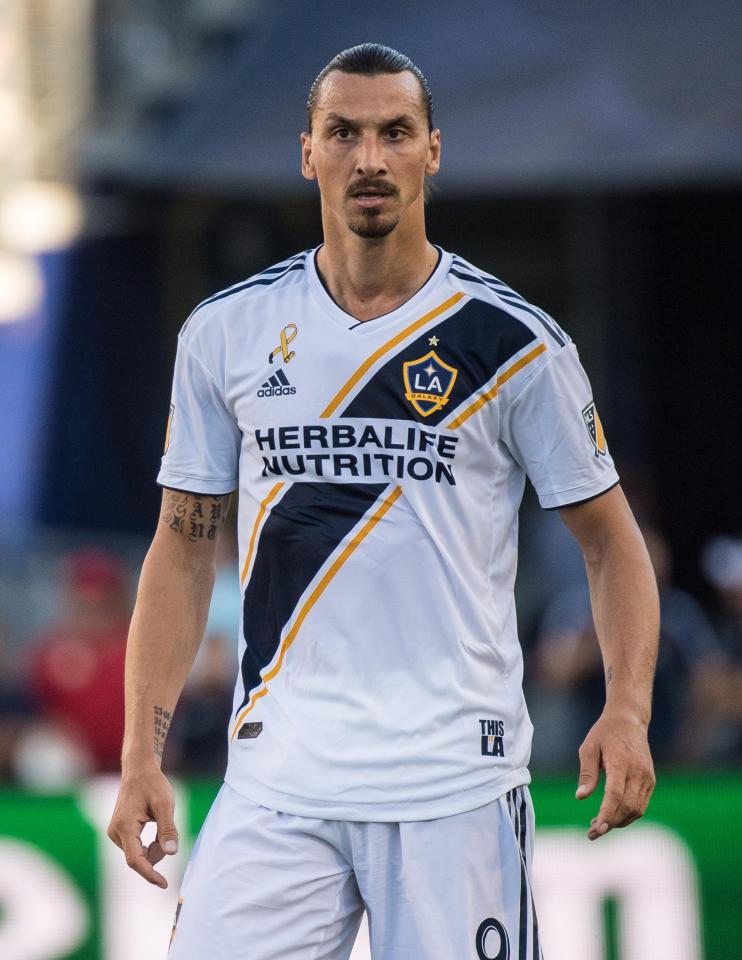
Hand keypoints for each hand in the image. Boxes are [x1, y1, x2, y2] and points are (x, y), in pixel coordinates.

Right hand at [107, 762, 179, 887]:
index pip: (136, 860)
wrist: (139, 770)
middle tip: (169, 830)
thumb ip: (168, 829)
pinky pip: (136, 847)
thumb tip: (171, 853)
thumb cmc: (153, 784)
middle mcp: (115, 832)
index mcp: (125, 826)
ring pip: (138, 854)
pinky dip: (149, 843)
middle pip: (139, 858)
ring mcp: (115, 833)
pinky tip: (153, 824)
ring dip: (154, 847)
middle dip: (157, 852)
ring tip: (160, 821)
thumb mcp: (165, 803)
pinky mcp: (119, 832)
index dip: (150, 874)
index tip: (164, 884)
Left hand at [575, 710, 654, 840]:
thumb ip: (587, 773)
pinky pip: (641, 805)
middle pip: (627, 806)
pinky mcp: (650, 781)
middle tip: (592, 833)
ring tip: (599, 826)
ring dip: (619, 822)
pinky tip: (612, 816)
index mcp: (621, 762)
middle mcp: (638, 772)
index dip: (607, 814)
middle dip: (610, 823)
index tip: (597, 829)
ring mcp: (647, 777)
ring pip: (636, 810)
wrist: (629, 721)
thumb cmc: (605, 733)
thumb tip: (581, 797)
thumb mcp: (588, 747)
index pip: (616, 795)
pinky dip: (628, 815)